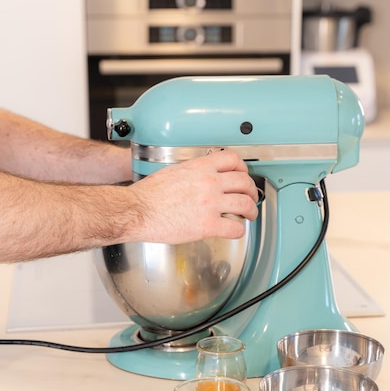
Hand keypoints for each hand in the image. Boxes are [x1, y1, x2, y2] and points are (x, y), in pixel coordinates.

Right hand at [123, 150, 258, 243]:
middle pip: (244, 181)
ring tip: (249, 215)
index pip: (232, 160)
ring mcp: (210, 204)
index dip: (242, 168)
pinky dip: (239, 231)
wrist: (138, 211)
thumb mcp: (173, 171)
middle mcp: (209, 183)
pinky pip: (234, 228)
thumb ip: (192, 172)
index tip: (242, 174)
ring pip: (245, 204)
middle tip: (251, 196)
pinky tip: (236, 231)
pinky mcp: (207, 225)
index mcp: (200, 168)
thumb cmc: (149, 195)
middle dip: (251, 190)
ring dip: (251, 210)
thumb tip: (200, 176)